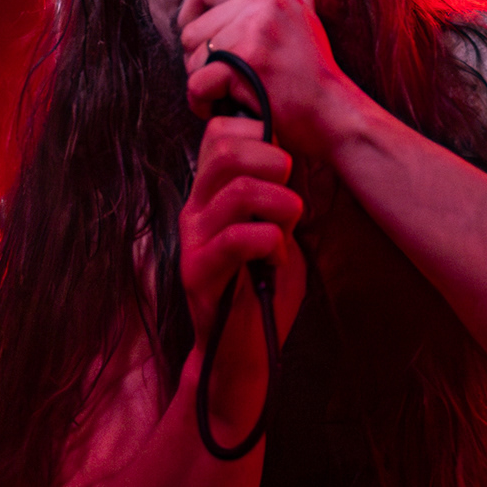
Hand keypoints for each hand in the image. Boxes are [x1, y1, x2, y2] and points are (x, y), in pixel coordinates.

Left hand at [178, 0, 360, 155]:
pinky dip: (203, 103)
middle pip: (191, 28)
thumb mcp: (306, 18)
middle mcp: (262, 0)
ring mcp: (254, 29)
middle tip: (225, 79)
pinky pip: (197, 83)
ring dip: (204, 84)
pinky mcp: (245, 62)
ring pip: (191, 58)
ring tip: (231, 94)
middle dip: (199, 60)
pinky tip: (225, 108)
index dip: (190, 16)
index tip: (202, 42)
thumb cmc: (313, 72)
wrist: (333, 113)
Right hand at [179, 115, 304, 435]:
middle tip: (291, 189)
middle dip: (273, 159)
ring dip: (280, 203)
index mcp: (210, 194)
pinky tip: (275, 258)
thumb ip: (277, 193)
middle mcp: (195, 209)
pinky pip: (238, 238)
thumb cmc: (263, 291)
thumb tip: (293, 154)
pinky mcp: (198, 272)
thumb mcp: (276, 229)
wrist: (242, 354)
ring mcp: (193, 240)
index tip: (286, 166)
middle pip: (225, 148)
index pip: (220, 132)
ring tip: (290, 225)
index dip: (260, 135)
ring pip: (238, 190)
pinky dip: (270, 242)